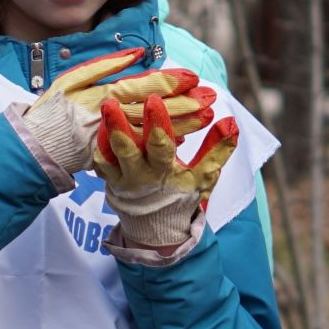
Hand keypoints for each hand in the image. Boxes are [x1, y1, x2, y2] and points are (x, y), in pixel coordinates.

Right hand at [12, 47, 214, 178]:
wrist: (33, 146)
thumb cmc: (52, 109)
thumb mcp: (72, 79)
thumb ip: (106, 66)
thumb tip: (138, 53)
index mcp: (100, 94)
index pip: (141, 86)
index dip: (169, 81)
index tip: (193, 77)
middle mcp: (109, 117)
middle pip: (154, 110)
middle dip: (185, 104)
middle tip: (211, 99)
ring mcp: (111, 140)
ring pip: (153, 130)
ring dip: (182, 124)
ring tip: (207, 117)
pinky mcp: (110, 157)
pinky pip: (140, 149)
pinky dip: (160, 143)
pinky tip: (183, 138)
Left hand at [95, 97, 237, 249]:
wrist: (156, 229)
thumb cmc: (182, 196)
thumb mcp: (204, 177)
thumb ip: (218, 149)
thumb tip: (232, 122)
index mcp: (164, 172)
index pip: (161, 147)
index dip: (157, 124)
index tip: (153, 100)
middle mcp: (139, 175)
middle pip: (126, 150)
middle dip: (119, 126)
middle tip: (112, 102)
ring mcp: (120, 179)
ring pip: (107, 155)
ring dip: (103, 132)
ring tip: (102, 107)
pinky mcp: (107, 180)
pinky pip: (98, 163)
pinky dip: (97, 145)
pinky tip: (97, 124)